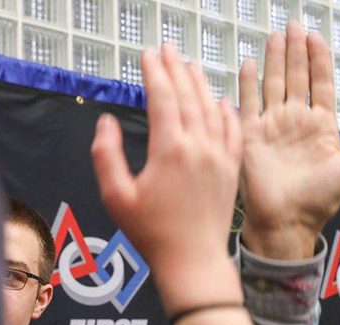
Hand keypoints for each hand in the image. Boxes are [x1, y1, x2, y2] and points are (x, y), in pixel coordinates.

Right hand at [91, 44, 242, 315]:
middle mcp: (199, 147)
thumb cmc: (152, 233)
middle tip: (167, 49)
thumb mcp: (116, 196)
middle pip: (188, 96)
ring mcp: (220, 158)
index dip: (154, 72)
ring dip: (200, 84)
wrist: (194, 260)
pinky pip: (233, 132)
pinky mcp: (232, 170)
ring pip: (212, 109)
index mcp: (169, 149)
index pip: (162, 97)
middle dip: (175, 69)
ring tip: (190, 66)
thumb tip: (106, 122)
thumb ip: (106, 155)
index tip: (147, 54)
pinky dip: (226, 112)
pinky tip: (221, 102)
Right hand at [238, 21, 339, 259]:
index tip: (316, 38)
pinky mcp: (252, 134)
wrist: (286, 222)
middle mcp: (297, 122)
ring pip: (273, 84)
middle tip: (294, 26)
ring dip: (275, 59)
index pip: (322, 85)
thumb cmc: (319, 200)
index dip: (319, 61)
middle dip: (296, 51)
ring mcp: (273, 126)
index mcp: (322, 128)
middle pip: (297, 78)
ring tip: (277, 35)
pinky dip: (249, 81)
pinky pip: (249, 102)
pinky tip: (251, 62)